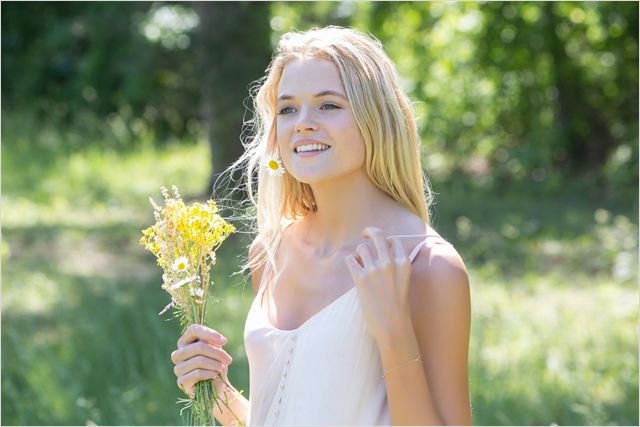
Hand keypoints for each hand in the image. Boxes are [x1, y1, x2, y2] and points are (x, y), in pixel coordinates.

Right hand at [171, 324, 233, 397]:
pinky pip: (197, 374)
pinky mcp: (181, 382)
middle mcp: (178, 353)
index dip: (210, 334)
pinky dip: (210, 373)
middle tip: (228, 359)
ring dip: (215, 364)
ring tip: (222, 368)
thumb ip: (212, 342)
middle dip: (217, 353)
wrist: (217, 386)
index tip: (225, 342)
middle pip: (199, 347)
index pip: (193, 330)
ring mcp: (178, 368)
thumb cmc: (216, 364)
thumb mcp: (216, 350)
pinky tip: (215, 375)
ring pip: (199, 360)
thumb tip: (211, 339)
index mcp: (185, 341)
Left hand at [345, 227, 412, 345]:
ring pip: (361, 248)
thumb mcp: (404, 281)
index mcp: (404, 263)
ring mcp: (375, 270)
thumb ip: (395, 265)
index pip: (394, 240)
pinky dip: (351, 262)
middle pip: (377, 235)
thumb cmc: (398, 307)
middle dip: (369, 231)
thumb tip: (380, 251)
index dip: (386, 240)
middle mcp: (390, 263)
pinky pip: (350, 260)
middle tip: (365, 234)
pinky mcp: (361, 279)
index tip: (381, 243)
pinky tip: (354, 268)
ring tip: (360, 262)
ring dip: (359, 253)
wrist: (392, 327)